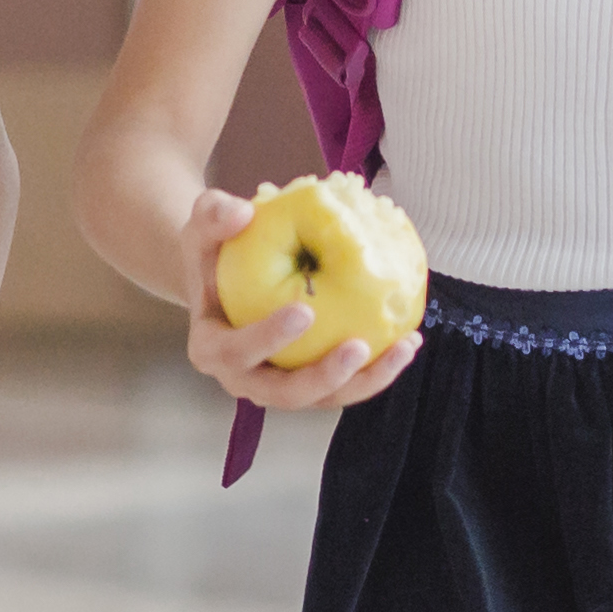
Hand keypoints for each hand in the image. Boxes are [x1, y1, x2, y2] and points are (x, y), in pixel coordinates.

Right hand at [178, 186, 420, 411]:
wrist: (227, 274)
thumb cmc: (217, 248)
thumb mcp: (203, 223)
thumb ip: (212, 214)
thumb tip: (241, 213)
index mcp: (211, 349)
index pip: (237, 351)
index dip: (267, 339)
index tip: (303, 311)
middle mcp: (244, 378)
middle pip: (284, 394)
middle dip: (324, 377)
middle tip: (358, 347)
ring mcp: (280, 385)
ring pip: (323, 398)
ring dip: (365, 380)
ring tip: (402, 348)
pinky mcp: (311, 382)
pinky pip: (346, 384)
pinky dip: (377, 368)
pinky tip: (408, 341)